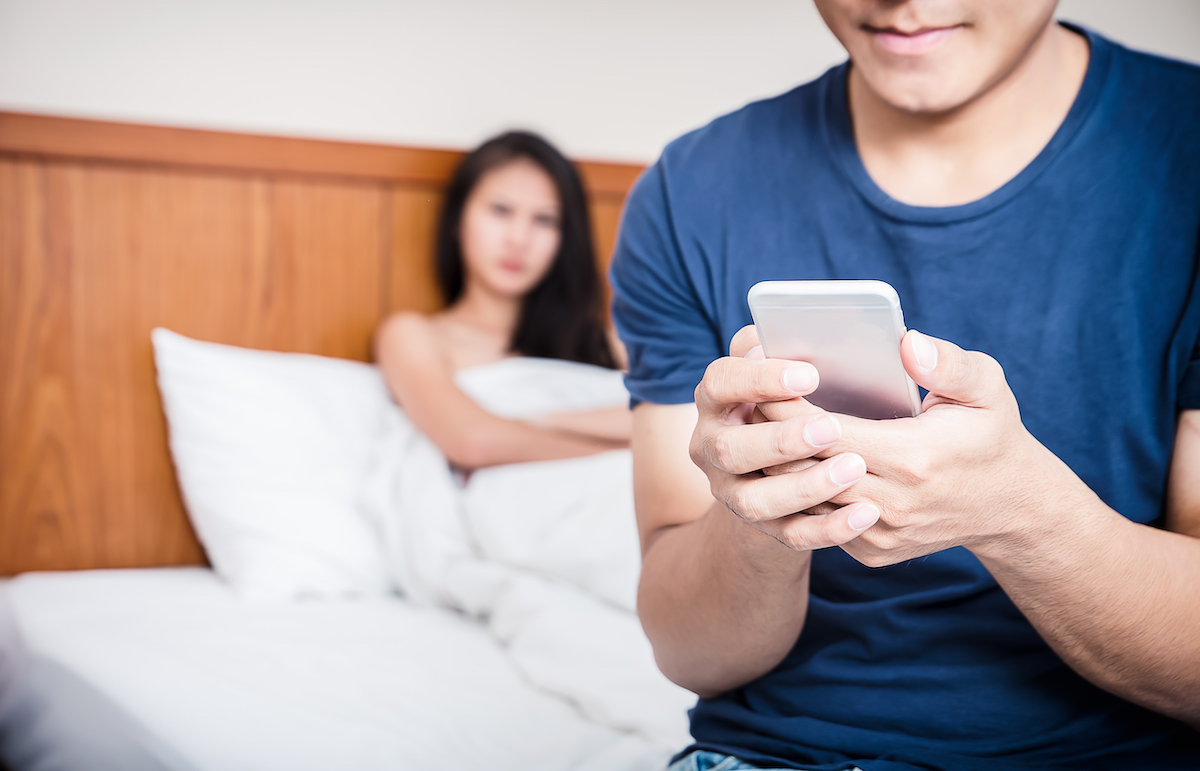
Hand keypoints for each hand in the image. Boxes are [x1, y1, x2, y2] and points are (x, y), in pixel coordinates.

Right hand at [688, 327, 881, 551]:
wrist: (775, 461)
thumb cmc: (792, 396)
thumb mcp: (781, 363)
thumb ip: (792, 339)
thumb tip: (818, 335)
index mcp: (716, 397)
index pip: (721, 382)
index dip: (759, 380)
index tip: (809, 375)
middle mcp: (712, 446)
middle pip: (730, 449)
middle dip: (780, 440)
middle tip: (830, 429)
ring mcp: (732, 490)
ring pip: (755, 500)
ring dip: (802, 487)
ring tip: (853, 471)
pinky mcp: (763, 526)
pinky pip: (790, 534)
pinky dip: (827, 529)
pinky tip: (865, 515)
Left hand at [751, 326, 1076, 565]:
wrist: (1010, 505)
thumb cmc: (990, 435)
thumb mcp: (986, 389)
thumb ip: (948, 364)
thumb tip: (906, 343)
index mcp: (913, 459)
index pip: (826, 433)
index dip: (788, 407)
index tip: (766, 381)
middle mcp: (892, 504)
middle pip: (805, 468)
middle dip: (772, 435)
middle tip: (749, 401)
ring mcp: (880, 534)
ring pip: (803, 499)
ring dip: (776, 466)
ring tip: (758, 429)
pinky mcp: (872, 551)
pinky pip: (819, 521)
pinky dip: (797, 492)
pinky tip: (783, 462)